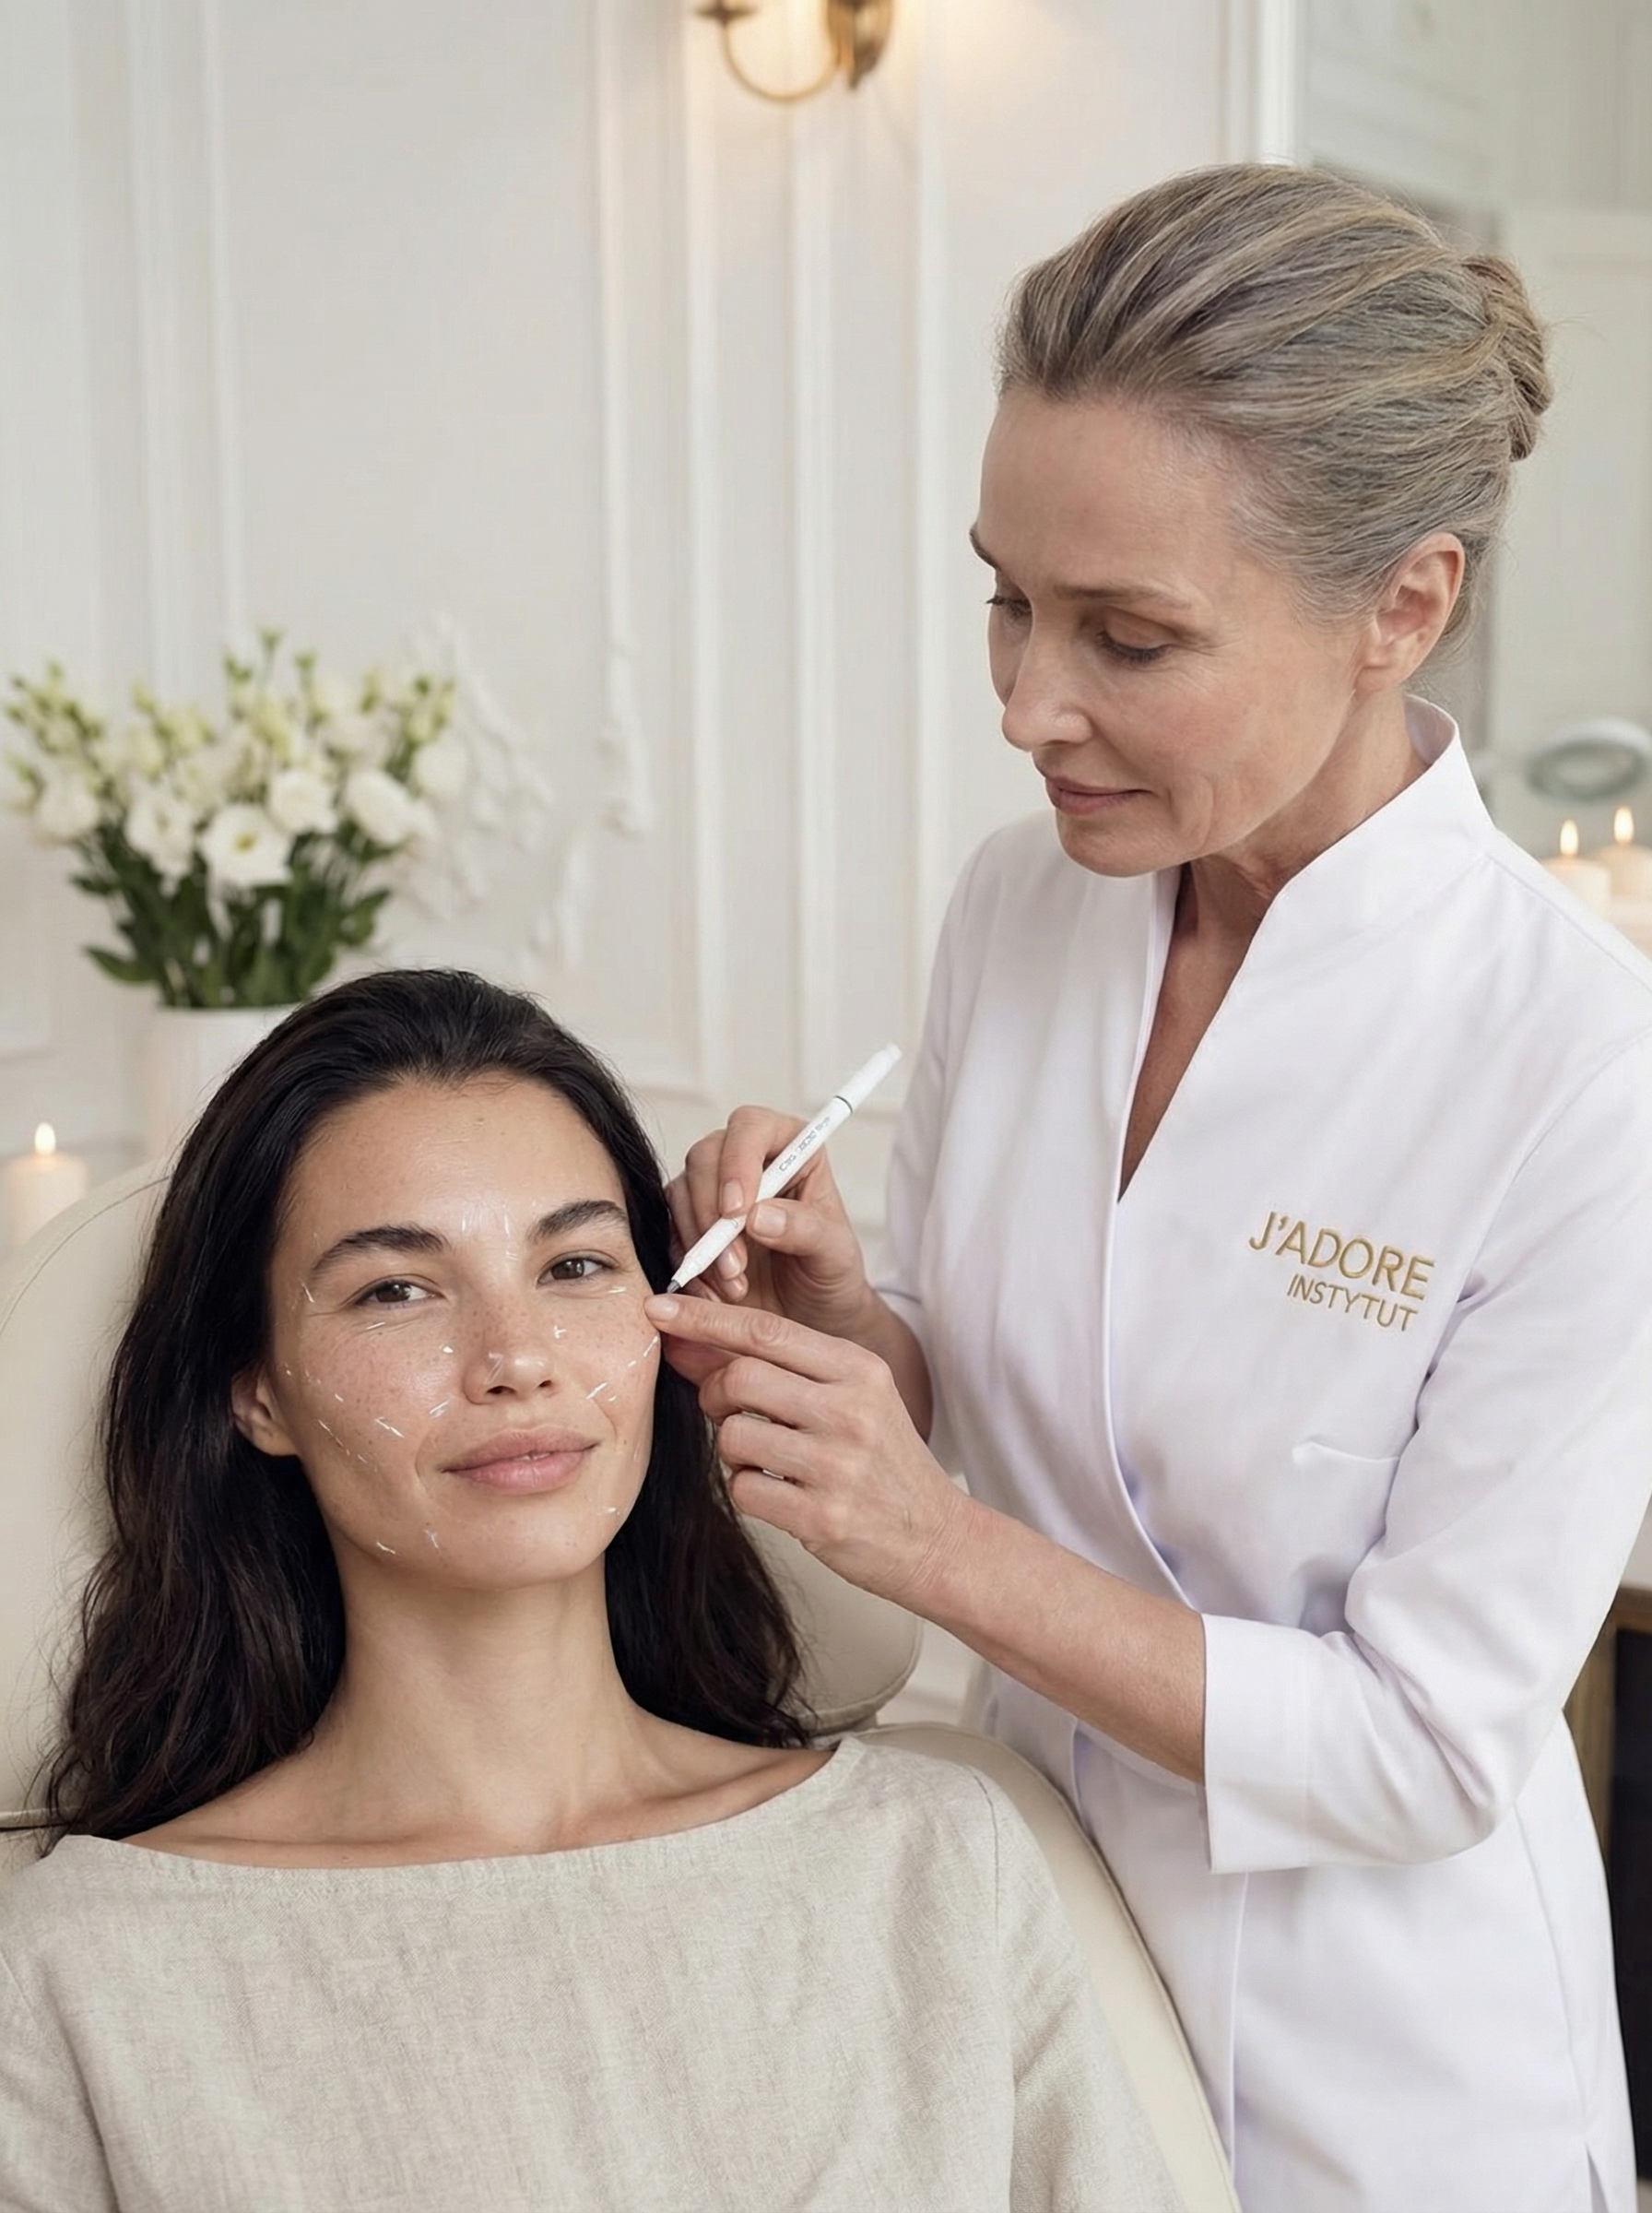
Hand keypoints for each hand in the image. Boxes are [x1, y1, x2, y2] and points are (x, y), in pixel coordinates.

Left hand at [645, 1293, 965, 1609]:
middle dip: (713, 1392)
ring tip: (763, 1458)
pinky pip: (743, 1489)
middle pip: (739, 1377)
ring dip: (731, 1449)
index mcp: (859, 1369)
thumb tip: (690, 1340)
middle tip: (725, 1410)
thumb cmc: (882, 1463)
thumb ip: (779, 1369)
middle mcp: (850, 1411)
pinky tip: (778, 1493)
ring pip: (732, 1435)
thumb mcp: (851, 1399)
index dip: (703, 1317)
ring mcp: (836, 1465)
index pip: (765, 1329)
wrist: (935, 1538)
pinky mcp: (821, 1516)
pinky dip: (746, 1489)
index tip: (659, 1308)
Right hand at [666, 1105, 875, 1339]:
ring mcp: (713, 1190)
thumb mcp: (834, 1253)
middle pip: (705, 1156)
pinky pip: (671, 1232)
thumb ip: (804, 1229)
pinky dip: (689, 1265)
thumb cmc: (829, 1273)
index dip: (738, 1161)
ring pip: (681, 1193)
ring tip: (735, 1286)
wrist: (810, 1315)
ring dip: (701, 1245)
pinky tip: (716, 1294)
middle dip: (712, 1213)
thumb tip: (758, 1215)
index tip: (737, 1211)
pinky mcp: (690, 1223)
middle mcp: (747, 1161)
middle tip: (734, 1263)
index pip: (752, 1127)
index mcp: (791, 1148)